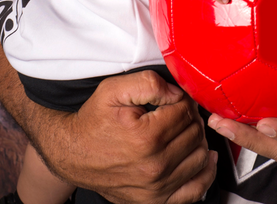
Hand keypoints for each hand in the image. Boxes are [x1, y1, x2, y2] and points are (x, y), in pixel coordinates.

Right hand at [46, 70, 216, 203]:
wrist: (72, 154)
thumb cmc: (93, 122)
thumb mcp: (113, 90)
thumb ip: (149, 83)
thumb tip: (177, 93)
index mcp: (146, 137)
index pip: (186, 112)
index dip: (183, 100)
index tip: (174, 100)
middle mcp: (154, 166)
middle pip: (195, 134)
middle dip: (190, 119)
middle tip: (178, 113)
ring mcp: (156, 187)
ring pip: (200, 157)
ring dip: (197, 141)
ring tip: (183, 132)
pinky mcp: (155, 201)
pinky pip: (195, 189)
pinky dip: (204, 173)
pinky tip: (202, 159)